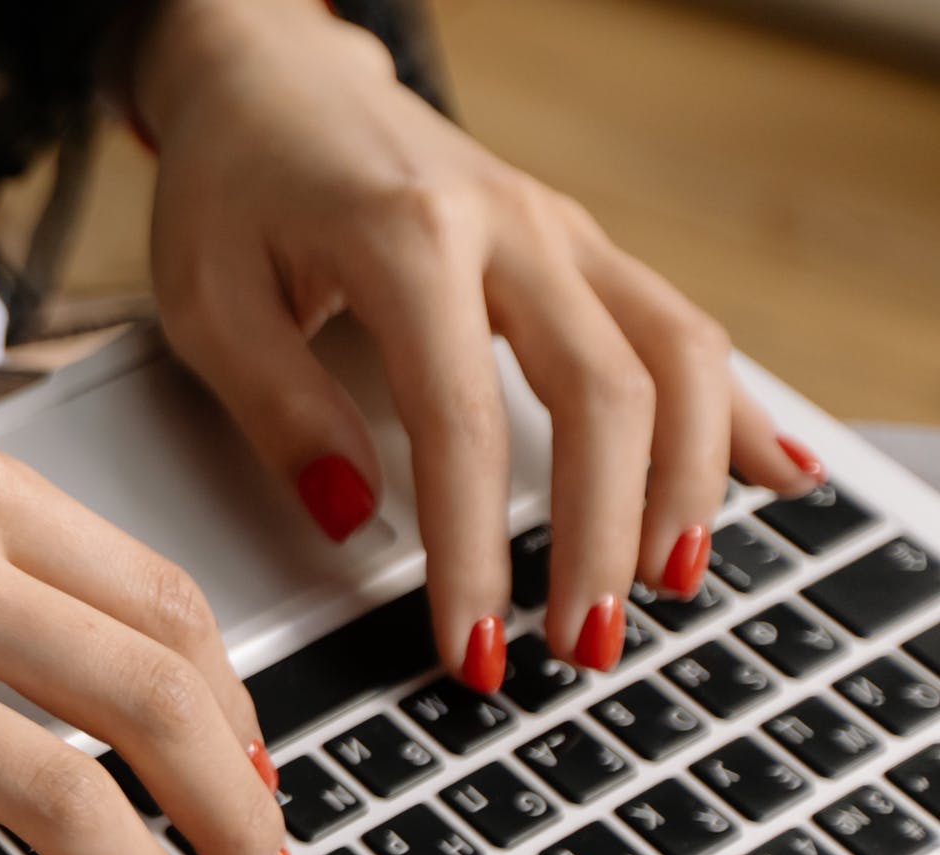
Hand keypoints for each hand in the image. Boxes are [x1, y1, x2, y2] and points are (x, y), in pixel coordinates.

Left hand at [129, 0, 825, 689]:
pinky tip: (770, 472)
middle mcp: (505, 224)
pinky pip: (680, 322)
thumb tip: (356, 520)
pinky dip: (731, 407)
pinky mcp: (577, 242)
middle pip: (604, 392)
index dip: (475, 552)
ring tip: (667, 583)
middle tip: (584, 645)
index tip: (474, 646)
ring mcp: (557, 228)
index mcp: (405, 238)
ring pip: (675, 351)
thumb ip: (281, 411)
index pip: (461, 424)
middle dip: (602, 534)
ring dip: (685, 479)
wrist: (271, 82)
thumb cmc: (232, 187)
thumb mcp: (208, 302)